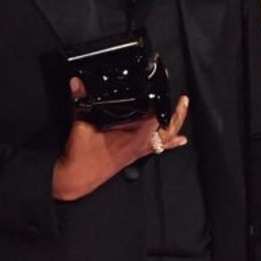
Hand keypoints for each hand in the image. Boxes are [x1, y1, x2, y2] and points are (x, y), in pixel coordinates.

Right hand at [52, 78, 188, 200]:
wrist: (78, 178)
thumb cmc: (82, 157)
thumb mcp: (81, 124)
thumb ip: (80, 101)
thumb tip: (77, 82)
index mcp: (132, 137)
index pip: (154, 118)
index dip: (162, 103)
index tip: (164, 88)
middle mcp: (139, 145)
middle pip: (166, 130)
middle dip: (176, 116)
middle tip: (183, 100)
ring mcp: (137, 151)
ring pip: (164, 140)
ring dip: (174, 127)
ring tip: (182, 113)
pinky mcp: (133, 155)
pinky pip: (156, 148)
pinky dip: (168, 143)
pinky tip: (177, 140)